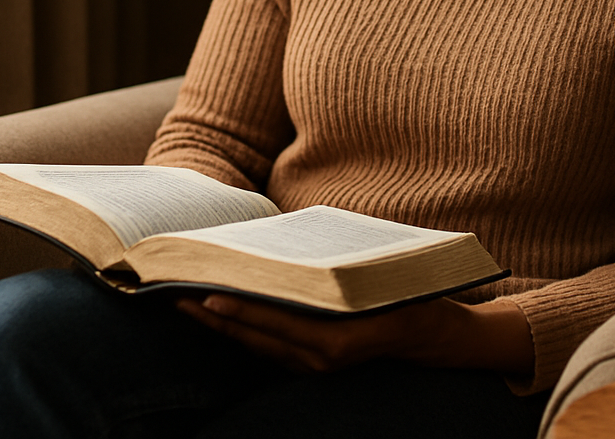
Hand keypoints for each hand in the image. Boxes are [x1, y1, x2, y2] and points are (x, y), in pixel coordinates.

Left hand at [176, 293, 532, 374]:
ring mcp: (315, 365)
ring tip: (185, 298)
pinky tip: (220, 311)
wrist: (440, 337)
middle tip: (174, 292)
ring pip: (256, 345)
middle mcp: (320, 360)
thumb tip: (289, 249)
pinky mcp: (313, 361)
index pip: (275, 324)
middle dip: (213, 317)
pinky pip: (269, 348)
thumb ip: (337, 275)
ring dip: (220, 324)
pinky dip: (243, 329)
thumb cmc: (413, 297)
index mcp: (336, 342)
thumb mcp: (382, 281)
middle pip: (255, 338)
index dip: (238, 311)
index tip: (204, 295)